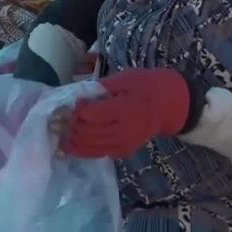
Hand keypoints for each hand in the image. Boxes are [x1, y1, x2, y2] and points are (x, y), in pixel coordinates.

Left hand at [49, 68, 191, 157]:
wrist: (171, 106)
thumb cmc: (148, 86)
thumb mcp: (124, 79)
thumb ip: (100, 88)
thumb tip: (77, 96)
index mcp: (123, 110)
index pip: (89, 115)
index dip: (77, 109)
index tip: (75, 102)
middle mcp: (122, 131)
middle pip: (85, 132)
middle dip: (69, 125)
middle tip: (61, 117)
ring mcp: (123, 144)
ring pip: (88, 146)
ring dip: (71, 140)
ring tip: (60, 131)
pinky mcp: (123, 151)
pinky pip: (97, 152)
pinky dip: (83, 148)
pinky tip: (72, 142)